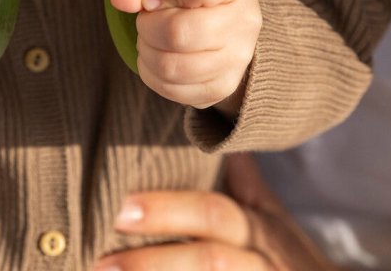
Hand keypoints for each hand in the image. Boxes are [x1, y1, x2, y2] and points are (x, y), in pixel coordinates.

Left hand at [96, 153, 335, 269]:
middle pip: (208, 260)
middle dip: (153, 260)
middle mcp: (256, 262)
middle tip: (101, 261)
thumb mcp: (272, 216)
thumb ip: (243, 181)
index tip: (120, 208)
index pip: (212, 213)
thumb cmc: (288, 256)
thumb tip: (216, 132)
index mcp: (255, 229)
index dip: (167, 210)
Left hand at [110, 0, 261, 114]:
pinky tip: (157, 57)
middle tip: (147, 19)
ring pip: (171, 65)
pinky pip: (171, 88)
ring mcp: (236, 59)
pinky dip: (152, 73)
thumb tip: (121, 0)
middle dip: (148, 25)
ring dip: (147, 51)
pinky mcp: (221, 88)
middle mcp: (244, 21)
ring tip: (150, 39)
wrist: (225, 29)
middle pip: (178, 31)